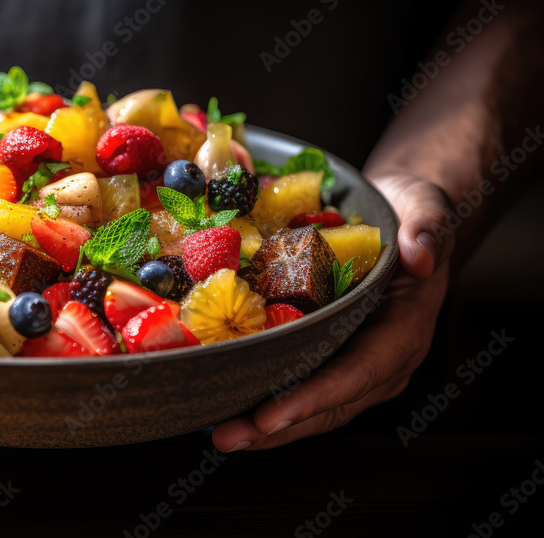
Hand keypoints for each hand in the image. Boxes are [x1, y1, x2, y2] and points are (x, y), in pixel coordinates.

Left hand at [211, 173, 453, 450]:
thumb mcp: (425, 210)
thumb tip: (420, 254)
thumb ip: (426, 228)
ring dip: (267, 426)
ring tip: (221, 435)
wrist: (406, 215)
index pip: (357, 374)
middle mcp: (383, 359)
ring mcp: (359, 363)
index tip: (269, 416)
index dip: (313, 398)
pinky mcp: (335, 356)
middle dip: (278, 427)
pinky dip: (269, 402)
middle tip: (226, 437)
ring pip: (314, 407)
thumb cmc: (413, 213)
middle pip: (329, 405)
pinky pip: (304, 387)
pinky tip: (230, 407)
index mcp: (404, 332)